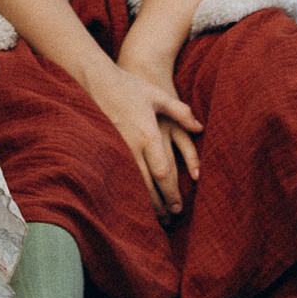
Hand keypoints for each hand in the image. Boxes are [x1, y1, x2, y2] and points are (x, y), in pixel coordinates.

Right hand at [93, 43, 201, 213]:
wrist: (97, 80)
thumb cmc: (131, 86)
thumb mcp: (159, 95)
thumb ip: (181, 112)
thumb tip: (199, 128)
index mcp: (148, 133)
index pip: (163, 172)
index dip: (171, 192)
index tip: (179, 206)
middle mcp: (132, 145)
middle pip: (148, 184)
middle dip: (160, 204)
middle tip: (171, 217)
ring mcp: (117, 148)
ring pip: (133, 183)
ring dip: (145, 202)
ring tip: (156, 216)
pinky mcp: (106, 148)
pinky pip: (120, 176)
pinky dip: (129, 191)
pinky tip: (134, 200)